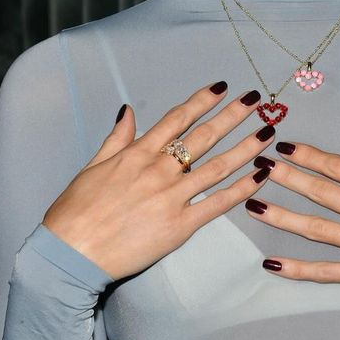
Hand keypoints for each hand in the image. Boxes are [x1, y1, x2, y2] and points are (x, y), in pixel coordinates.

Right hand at [42, 84, 273, 281]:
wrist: (71, 252)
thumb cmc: (76, 210)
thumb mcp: (93, 166)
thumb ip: (117, 138)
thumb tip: (128, 110)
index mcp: (138, 153)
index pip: (177, 119)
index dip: (202, 100)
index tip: (222, 87)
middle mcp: (159, 170)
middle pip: (204, 136)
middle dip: (232, 115)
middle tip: (256, 101)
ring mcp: (172, 197)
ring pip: (217, 166)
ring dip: (246, 147)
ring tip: (267, 132)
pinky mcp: (179, 226)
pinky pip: (217, 204)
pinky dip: (241, 188)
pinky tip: (260, 175)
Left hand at [244, 112, 339, 292]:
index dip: (311, 156)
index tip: (287, 146)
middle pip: (322, 192)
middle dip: (288, 177)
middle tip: (259, 165)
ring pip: (317, 229)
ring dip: (283, 216)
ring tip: (253, 204)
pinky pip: (328, 273)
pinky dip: (298, 269)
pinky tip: (272, 264)